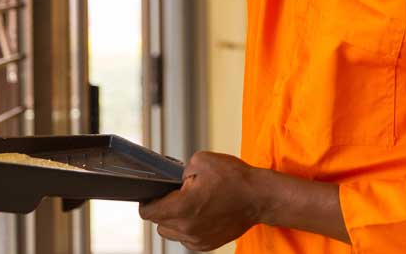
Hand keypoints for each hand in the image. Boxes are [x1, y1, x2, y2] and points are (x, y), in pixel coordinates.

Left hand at [139, 151, 263, 250]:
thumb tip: (174, 180)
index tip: (148, 197)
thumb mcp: (201, 160)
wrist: (259, 197)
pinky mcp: (207, 245)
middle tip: (173, 195)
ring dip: (173, 221)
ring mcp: (198, 239)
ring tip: (187, 205)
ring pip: (171, 233)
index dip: (146, 202)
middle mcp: (188, 228)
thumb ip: (180, 170)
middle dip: (161, 209)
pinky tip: (198, 214)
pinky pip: (186, 238)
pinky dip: (187, 228)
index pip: (149, 213)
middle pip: (158, 224)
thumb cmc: (235, 178)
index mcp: (183, 207)